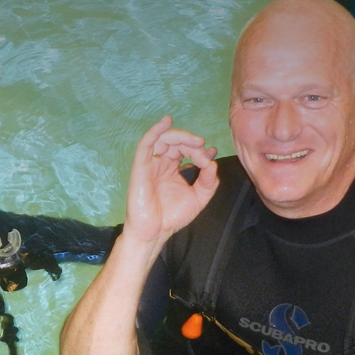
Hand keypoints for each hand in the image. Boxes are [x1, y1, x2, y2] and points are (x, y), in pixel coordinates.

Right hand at [121, 116, 218, 245]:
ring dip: (181, 137)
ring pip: (164, 139)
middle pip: (176, 143)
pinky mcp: (141, 167)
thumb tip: (213, 164)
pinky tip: (166, 122)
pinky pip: (146, 144)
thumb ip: (208, 182)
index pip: (186, 151)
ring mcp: (151, 164)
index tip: (212, 153)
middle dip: (192, 143)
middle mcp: (162, 164)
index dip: (200, 149)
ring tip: (195, 143)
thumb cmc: (172, 217)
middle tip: (203, 148)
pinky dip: (155, 131)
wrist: (154, 232)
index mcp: (173, 169)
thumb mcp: (198, 198)